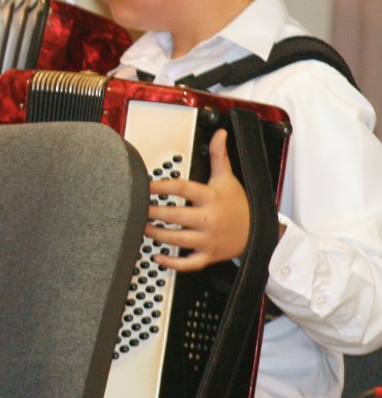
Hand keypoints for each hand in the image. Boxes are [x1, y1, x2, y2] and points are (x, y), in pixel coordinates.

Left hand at [148, 129, 250, 270]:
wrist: (260, 232)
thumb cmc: (239, 204)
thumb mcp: (227, 178)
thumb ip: (218, 156)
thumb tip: (220, 133)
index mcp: (211, 197)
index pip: (182, 188)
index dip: (161, 186)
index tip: (145, 185)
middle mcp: (209, 218)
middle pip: (176, 216)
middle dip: (153, 213)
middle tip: (137, 209)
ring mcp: (209, 239)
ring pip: (178, 239)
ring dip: (157, 235)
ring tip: (143, 227)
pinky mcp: (210, 256)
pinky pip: (189, 263)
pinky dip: (173, 263)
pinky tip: (158, 257)